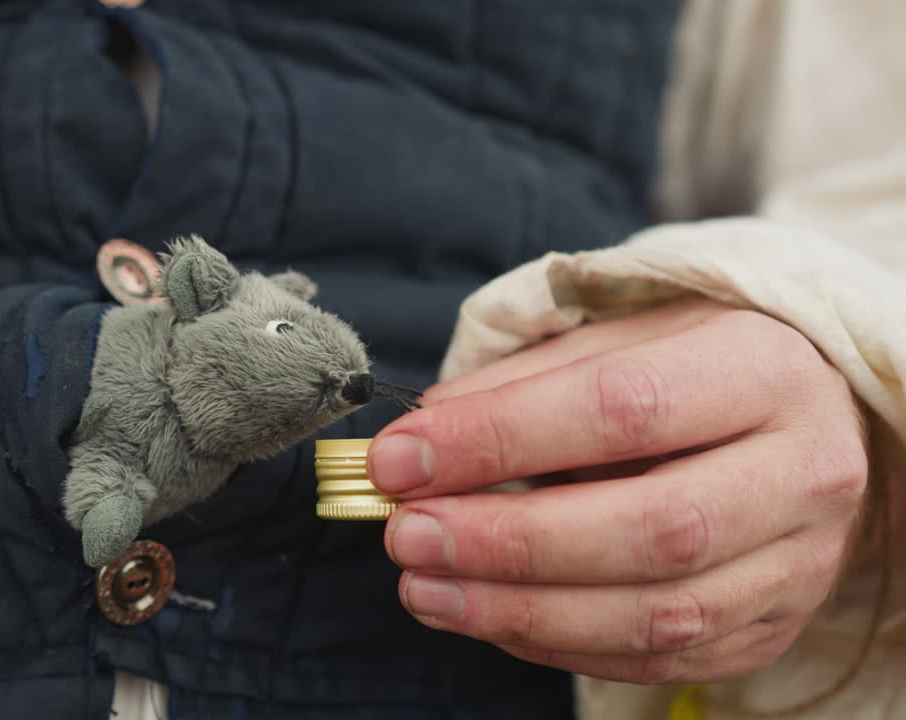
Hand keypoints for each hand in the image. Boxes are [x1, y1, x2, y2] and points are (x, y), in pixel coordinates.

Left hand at [368, 299, 868, 683]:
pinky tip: (485, 615)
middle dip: (506, 540)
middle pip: (647, 529)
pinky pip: (655, 658)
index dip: (497, 440)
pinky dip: (553, 644)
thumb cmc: (691, 370)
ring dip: (517, 610)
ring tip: (423, 586)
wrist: (807, 422)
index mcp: (763, 371)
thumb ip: (521, 384)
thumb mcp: (617, 341)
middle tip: (407, 534)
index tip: (399, 459)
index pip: (619, 409)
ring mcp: (796, 564)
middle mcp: (801, 472)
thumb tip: (420, 441)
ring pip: (654, 614)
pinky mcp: (770, 628)